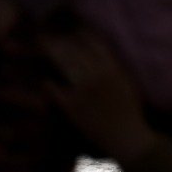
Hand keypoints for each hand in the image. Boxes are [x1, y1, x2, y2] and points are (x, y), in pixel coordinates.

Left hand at [40, 26, 157, 164]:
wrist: (127, 139)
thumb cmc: (130, 114)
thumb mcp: (126, 85)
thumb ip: (114, 68)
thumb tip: (102, 56)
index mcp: (112, 68)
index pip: (92, 42)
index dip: (79, 34)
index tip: (70, 32)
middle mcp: (97, 74)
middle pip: (74, 49)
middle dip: (59, 41)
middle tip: (46, 38)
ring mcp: (83, 90)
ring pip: (63, 63)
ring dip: (51, 55)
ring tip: (42, 51)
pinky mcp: (71, 106)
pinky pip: (54, 89)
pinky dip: (48, 85)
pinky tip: (44, 83)